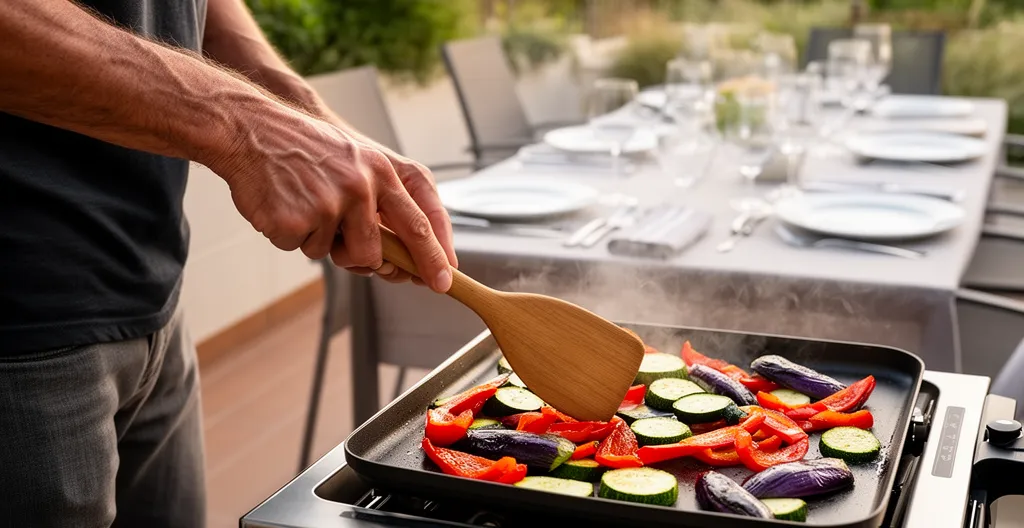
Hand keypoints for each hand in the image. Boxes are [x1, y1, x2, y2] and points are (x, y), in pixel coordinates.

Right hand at [208, 101, 454, 292]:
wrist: (251, 128)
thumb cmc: (306, 150)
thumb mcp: (356, 161)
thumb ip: (382, 202)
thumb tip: (400, 258)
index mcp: (380, 171)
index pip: (419, 222)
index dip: (433, 257)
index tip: (444, 282)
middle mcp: (360, 187)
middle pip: (375, 253)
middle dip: (366, 262)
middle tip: (349, 247)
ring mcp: (328, 204)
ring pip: (334, 255)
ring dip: (320, 242)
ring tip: (305, 204)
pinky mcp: (295, 220)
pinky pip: (299, 248)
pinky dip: (289, 235)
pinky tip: (281, 203)